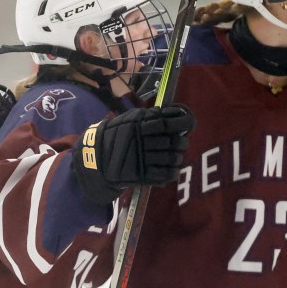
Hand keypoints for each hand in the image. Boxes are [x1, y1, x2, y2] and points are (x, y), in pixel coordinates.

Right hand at [72, 104, 194, 204]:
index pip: (167, 124)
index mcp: (140, 125)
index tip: (189, 124)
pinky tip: (172, 169)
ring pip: (172, 158)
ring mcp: (143, 158)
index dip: (182, 124)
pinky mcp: (142, 174)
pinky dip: (173, 172)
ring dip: (178, 157)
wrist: (97, 157)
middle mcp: (142, 141)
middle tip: (181, 143)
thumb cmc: (117, 134)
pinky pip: (165, 174)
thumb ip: (151, 115)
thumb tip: (175, 112)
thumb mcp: (131, 118)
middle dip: (181, 143)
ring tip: (176, 156)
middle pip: (173, 142)